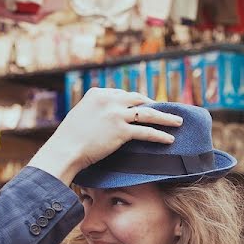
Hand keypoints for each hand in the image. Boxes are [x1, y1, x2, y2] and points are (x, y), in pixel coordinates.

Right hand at [29, 88, 181, 184]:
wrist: (65, 149)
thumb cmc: (68, 138)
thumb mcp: (80, 115)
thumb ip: (94, 111)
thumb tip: (103, 118)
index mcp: (97, 93)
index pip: (122, 94)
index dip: (135, 101)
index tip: (144, 105)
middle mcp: (109, 100)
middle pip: (138, 100)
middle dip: (153, 105)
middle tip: (164, 110)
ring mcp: (116, 114)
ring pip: (148, 114)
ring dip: (165, 117)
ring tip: (178, 121)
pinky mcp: (121, 131)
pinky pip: (146, 132)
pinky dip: (159, 135)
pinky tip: (169, 138)